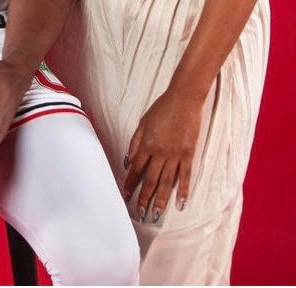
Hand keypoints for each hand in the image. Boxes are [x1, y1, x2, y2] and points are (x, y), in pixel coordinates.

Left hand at [123, 88, 203, 222]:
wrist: (183, 100)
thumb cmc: (161, 109)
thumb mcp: (142, 123)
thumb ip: (135, 142)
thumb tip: (128, 160)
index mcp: (146, 144)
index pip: (136, 169)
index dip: (130, 183)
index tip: (126, 195)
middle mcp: (160, 152)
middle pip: (150, 180)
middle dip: (144, 198)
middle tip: (140, 213)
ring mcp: (175, 155)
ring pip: (167, 182)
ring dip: (161, 200)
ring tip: (156, 215)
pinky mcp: (189, 154)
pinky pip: (185, 176)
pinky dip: (183, 191)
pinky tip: (181, 204)